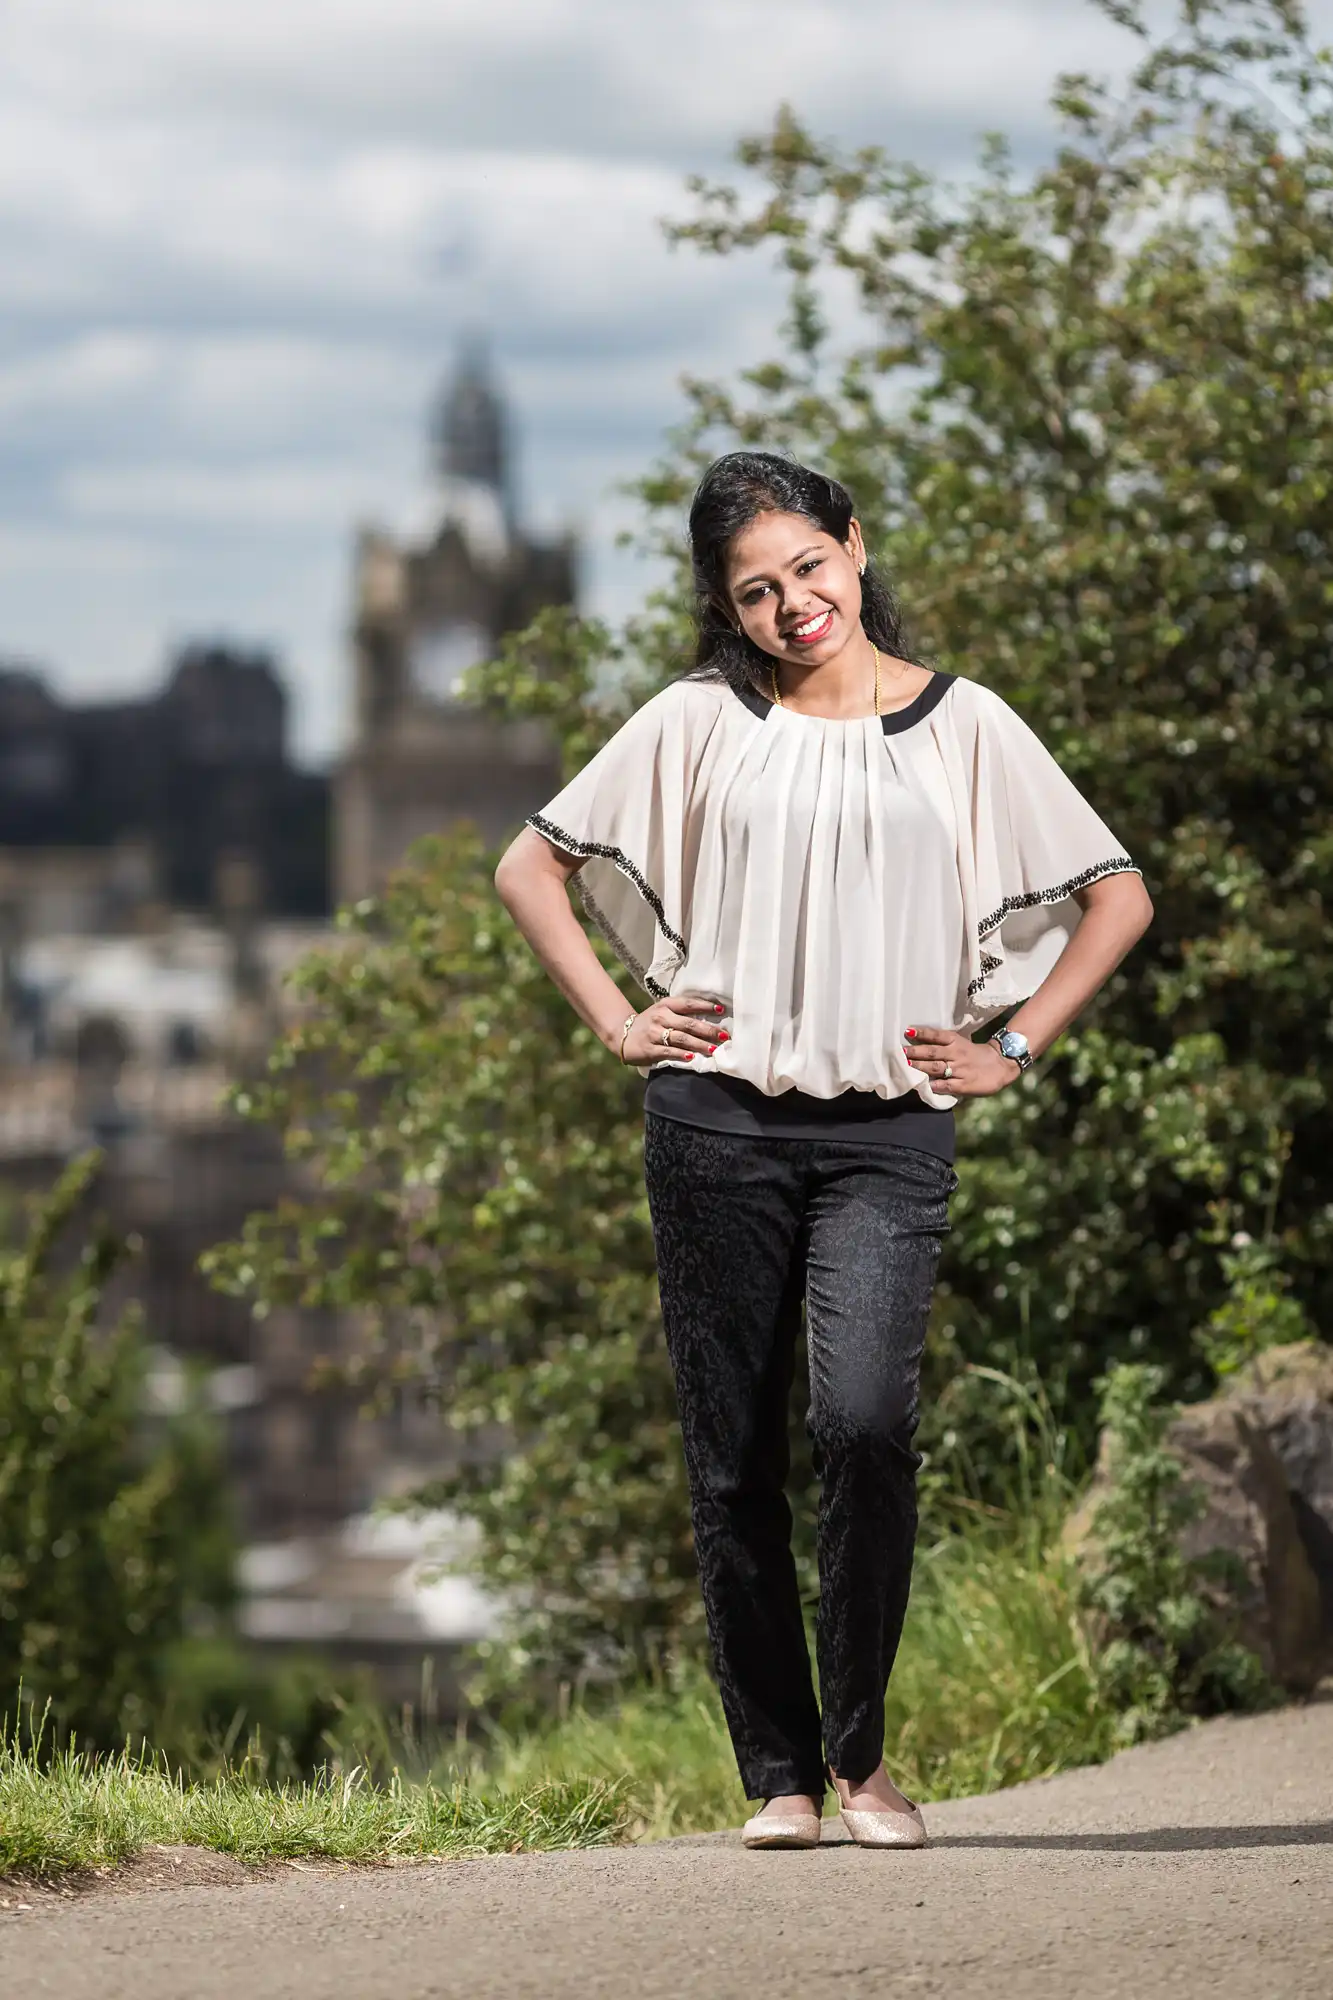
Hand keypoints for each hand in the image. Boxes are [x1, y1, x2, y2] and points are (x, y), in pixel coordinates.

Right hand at [621, 997, 727, 1065]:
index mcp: (666, 1005)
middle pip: (689, 1023)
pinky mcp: (650, 1049)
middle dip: (708, 1030)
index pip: (689, 1004)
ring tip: (714, 1049)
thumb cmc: (650, 1022)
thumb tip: (711, 1016)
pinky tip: (692, 1057)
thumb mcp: (663, 1011)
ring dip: (699, 1044)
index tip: (721, 1010)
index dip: (705, 1006)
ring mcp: (654, 1033)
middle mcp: (661, 1017)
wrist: (623, 1034)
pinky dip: (681, 1054)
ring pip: (681, 1038)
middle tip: (724, 1036)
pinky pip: (668, 1051)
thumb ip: (682, 1012)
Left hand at [903, 1026, 1019, 1096]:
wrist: (1001, 1065)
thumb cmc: (976, 1054)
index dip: (922, 1033)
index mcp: (956, 1042)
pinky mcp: (964, 1085)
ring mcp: (959, 1070)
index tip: (908, 1031)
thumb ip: (945, 1044)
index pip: (937, 1035)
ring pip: (936, 1067)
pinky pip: (946, 1085)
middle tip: (900, 1051)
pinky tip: (925, 1085)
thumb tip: (920, 1042)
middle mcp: (956, 1054)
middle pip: (933, 1052)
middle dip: (915, 1052)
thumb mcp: (962, 1043)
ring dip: (920, 1066)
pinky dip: (935, 1085)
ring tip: (907, 1065)